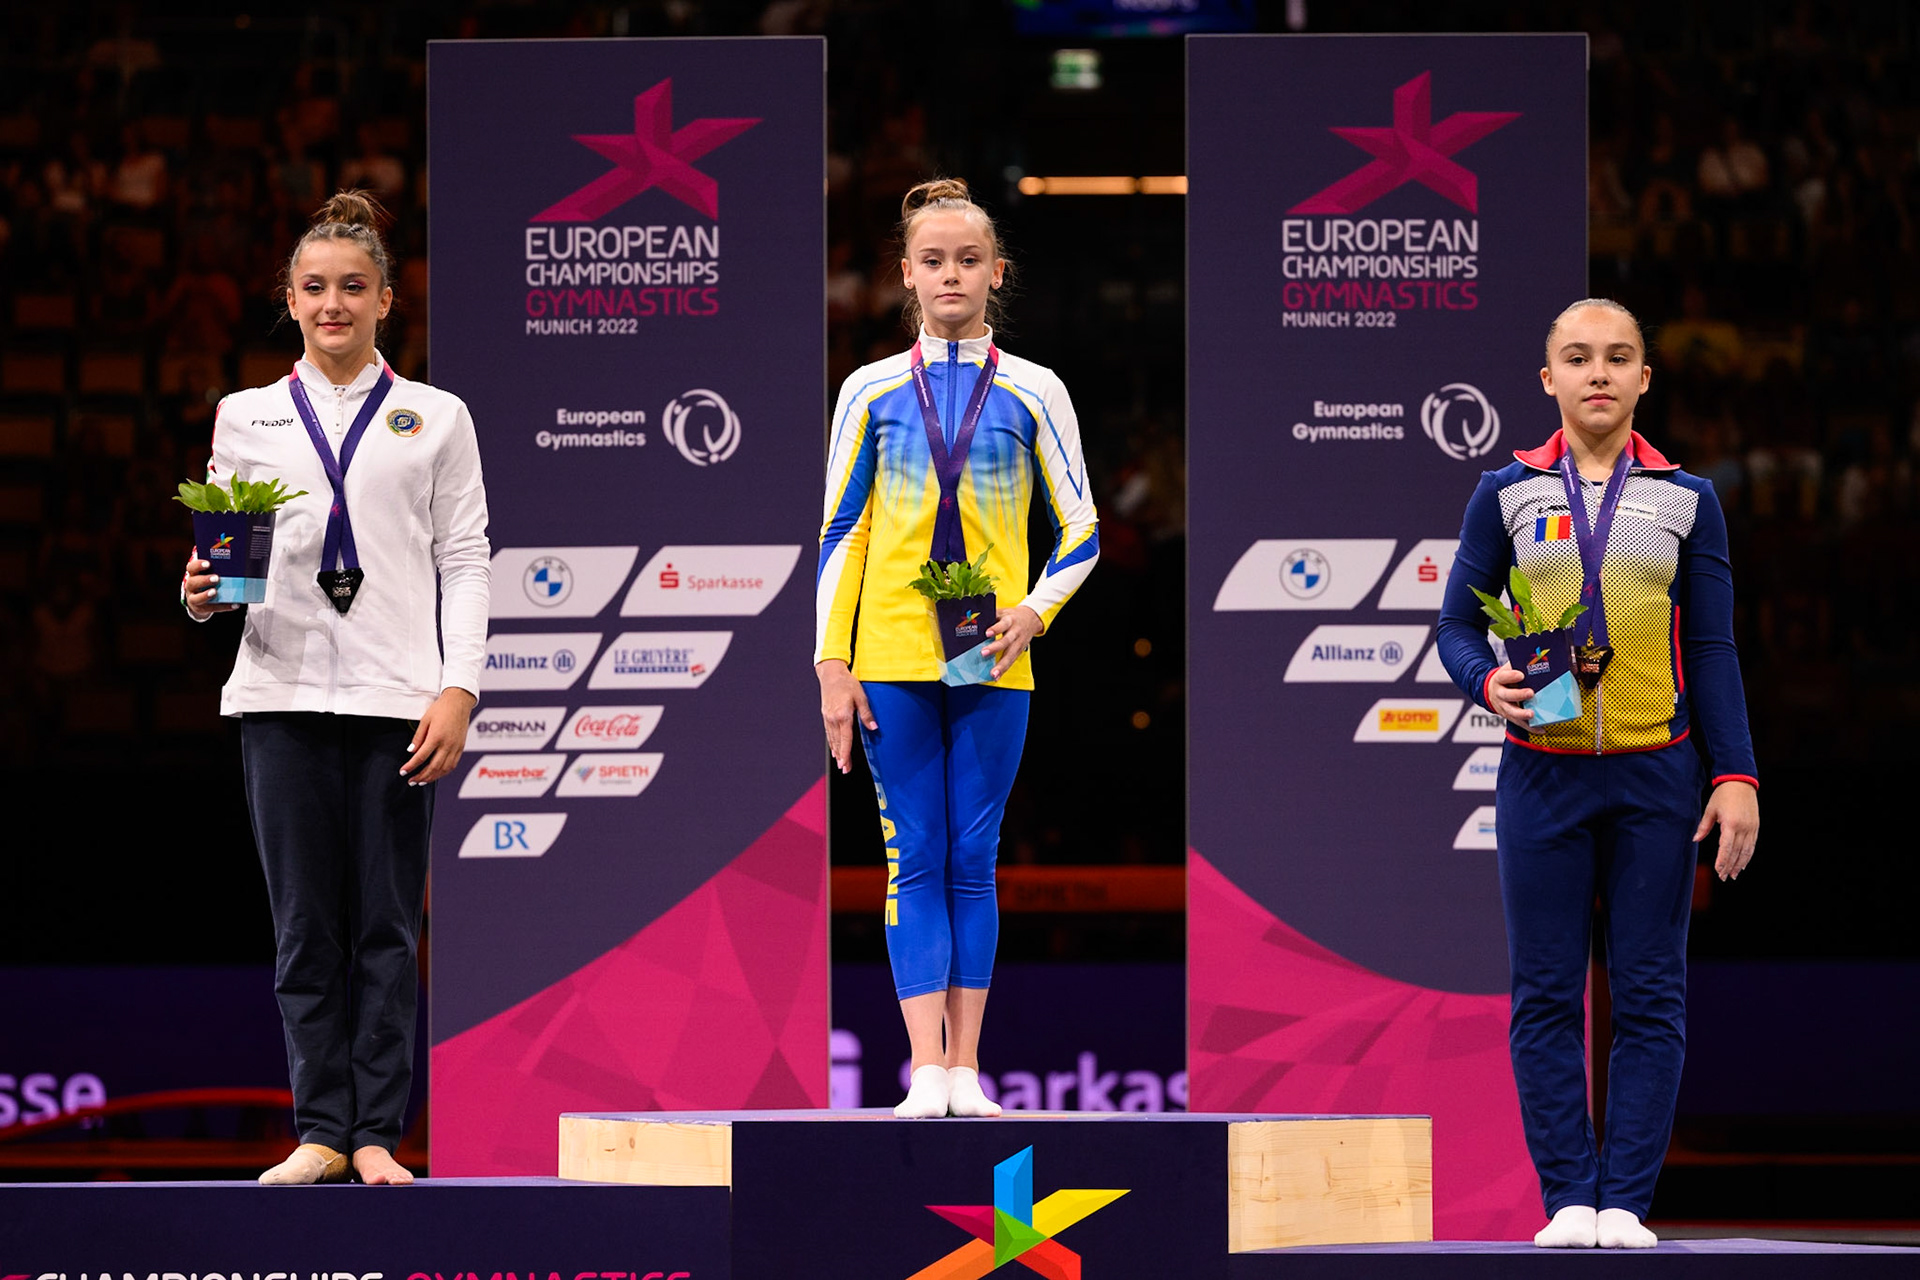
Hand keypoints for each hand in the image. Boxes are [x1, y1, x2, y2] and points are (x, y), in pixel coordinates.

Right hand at [182, 555, 239, 618]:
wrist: (200, 600)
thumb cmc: (208, 583)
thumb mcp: (211, 574)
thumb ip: (219, 569)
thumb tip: (238, 564)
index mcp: (194, 574)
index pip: (191, 567)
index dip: (198, 565)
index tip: (208, 563)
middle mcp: (190, 586)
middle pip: (192, 582)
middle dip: (204, 580)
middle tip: (216, 578)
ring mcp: (193, 598)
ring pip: (196, 598)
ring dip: (206, 595)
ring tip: (215, 592)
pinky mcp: (200, 608)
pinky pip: (211, 608)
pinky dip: (223, 607)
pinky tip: (234, 605)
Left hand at [401, 687, 475, 785]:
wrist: (459, 702)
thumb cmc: (441, 709)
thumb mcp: (425, 720)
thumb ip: (418, 738)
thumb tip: (411, 752)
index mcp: (436, 737)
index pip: (421, 757)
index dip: (410, 766)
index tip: (403, 772)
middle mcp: (447, 744)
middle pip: (433, 767)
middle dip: (420, 776)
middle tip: (411, 781)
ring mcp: (456, 747)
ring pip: (444, 769)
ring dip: (432, 777)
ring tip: (422, 781)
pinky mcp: (461, 748)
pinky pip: (452, 765)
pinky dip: (443, 772)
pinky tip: (436, 774)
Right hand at [816, 659, 875, 774]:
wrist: (831, 674)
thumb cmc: (848, 683)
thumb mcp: (861, 697)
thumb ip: (867, 714)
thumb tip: (874, 728)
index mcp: (843, 715)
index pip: (845, 739)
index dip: (846, 753)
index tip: (845, 765)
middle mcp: (833, 719)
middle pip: (838, 742)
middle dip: (841, 757)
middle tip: (845, 770)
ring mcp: (828, 717)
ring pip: (832, 739)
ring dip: (837, 752)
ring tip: (840, 763)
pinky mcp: (826, 715)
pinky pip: (829, 733)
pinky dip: (832, 742)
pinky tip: (834, 749)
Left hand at [981, 604, 1042, 680]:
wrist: (1031, 618)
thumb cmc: (1012, 616)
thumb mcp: (1003, 612)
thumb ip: (991, 616)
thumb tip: (973, 620)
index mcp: (1010, 620)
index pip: (1003, 624)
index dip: (996, 628)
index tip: (987, 633)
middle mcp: (1015, 632)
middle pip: (1006, 641)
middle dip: (995, 648)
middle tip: (983, 653)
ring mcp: (1018, 643)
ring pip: (1010, 655)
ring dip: (1001, 665)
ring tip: (993, 673)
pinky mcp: (1019, 651)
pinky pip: (1011, 661)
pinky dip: (1004, 669)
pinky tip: (996, 676)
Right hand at [1486, 664, 1533, 726]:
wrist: (1490, 691)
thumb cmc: (1505, 679)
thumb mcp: (1507, 669)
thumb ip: (1518, 665)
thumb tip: (1537, 658)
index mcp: (1499, 680)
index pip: (1503, 677)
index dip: (1511, 676)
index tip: (1521, 675)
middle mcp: (1499, 694)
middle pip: (1507, 695)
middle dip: (1518, 695)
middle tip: (1530, 693)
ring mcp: (1503, 707)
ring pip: (1511, 712)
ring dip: (1522, 714)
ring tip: (1532, 714)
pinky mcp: (1509, 716)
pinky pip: (1520, 723)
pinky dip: (1530, 727)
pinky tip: (1541, 729)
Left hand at [1694, 779, 1758, 880]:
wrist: (1741, 783)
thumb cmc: (1723, 795)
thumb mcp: (1710, 809)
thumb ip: (1704, 826)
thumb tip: (1695, 839)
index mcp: (1731, 824)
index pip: (1726, 847)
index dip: (1723, 860)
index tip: (1719, 871)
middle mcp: (1743, 828)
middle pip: (1737, 852)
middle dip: (1730, 866)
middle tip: (1724, 877)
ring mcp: (1751, 828)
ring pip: (1746, 851)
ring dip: (1740, 864)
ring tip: (1734, 875)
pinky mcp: (1755, 827)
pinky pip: (1752, 845)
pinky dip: (1748, 856)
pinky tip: (1743, 864)